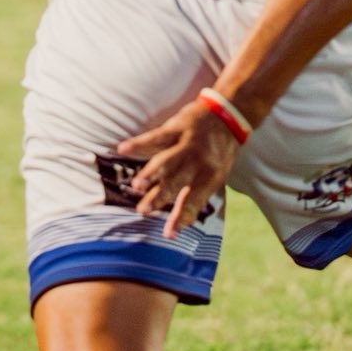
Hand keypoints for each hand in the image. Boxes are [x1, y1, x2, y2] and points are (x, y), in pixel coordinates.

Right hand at [116, 98, 240, 236]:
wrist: (229, 115)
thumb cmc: (219, 152)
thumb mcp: (217, 175)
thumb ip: (197, 195)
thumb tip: (182, 222)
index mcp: (211, 177)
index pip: (194, 202)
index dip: (181, 219)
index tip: (168, 235)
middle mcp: (199, 162)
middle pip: (176, 183)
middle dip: (159, 197)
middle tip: (142, 211)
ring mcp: (187, 144)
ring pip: (166, 161)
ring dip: (150, 173)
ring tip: (136, 186)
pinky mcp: (176, 128)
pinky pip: (155, 137)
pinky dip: (138, 144)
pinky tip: (122, 149)